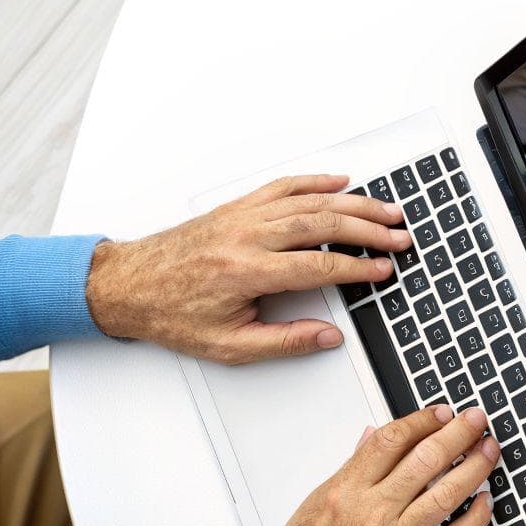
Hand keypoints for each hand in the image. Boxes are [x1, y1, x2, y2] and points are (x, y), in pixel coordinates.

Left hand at [86, 174, 411, 363]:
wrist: (125, 285)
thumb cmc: (171, 313)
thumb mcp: (227, 345)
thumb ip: (283, 342)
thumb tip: (327, 336)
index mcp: (246, 271)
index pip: (319, 265)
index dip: (358, 268)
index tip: (383, 270)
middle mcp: (246, 236)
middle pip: (323, 223)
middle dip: (369, 228)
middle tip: (399, 235)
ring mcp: (241, 216)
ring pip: (308, 200)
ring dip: (353, 203)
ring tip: (386, 209)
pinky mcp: (235, 207)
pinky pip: (282, 187)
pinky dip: (314, 181)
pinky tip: (339, 182)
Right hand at [261, 405, 497, 525]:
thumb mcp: (315, 504)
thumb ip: (351, 469)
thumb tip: (374, 439)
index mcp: (344, 492)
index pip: (391, 442)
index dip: (422, 421)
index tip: (441, 412)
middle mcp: (371, 515)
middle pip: (426, 461)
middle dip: (458, 434)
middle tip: (476, 420)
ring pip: (445, 496)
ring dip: (474, 469)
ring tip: (488, 451)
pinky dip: (474, 519)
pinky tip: (484, 501)